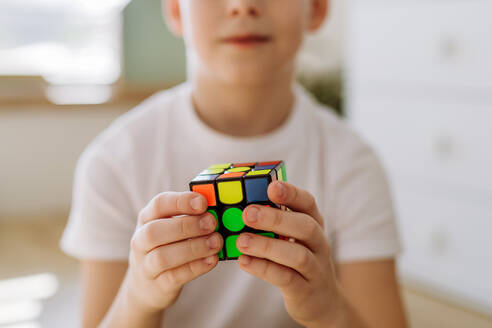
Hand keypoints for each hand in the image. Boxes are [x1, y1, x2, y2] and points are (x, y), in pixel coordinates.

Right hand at [125, 191, 222, 312]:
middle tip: (212, 223)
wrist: (146, 287)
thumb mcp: (172, 228)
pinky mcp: (158, 286)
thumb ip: (191, 217)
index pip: (158, 205)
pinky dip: (196, 267)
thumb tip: (217, 209)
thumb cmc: (166, 248)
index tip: (202, 202)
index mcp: (147, 219)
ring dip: (193, 248)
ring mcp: (146, 266)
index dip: (180, 202)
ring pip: (162, 257)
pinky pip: (175, 276)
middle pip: (154, 231)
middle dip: (186, 225)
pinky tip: (212, 259)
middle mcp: (141, 241)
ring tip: (216, 242)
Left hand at [236, 181, 341, 326]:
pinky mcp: (304, 290)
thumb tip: (240, 204)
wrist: (321, 302)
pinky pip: (285, 278)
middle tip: (248, 213)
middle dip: (276, 218)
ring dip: (267, 246)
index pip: (308, 204)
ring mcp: (315, 268)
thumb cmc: (298, 262)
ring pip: (297, 255)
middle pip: (305, 227)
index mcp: (314, 224)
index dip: (292, 194)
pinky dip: (263, 268)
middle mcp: (319, 244)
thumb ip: (274, 222)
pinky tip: (244, 261)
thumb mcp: (293, 239)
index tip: (272, 187)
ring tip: (241, 240)